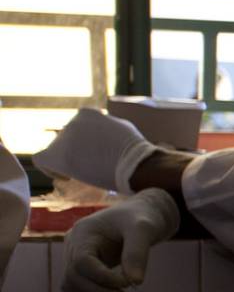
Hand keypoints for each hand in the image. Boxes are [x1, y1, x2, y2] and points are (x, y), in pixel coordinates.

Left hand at [35, 108, 160, 193]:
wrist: (135, 165)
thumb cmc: (134, 149)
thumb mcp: (121, 127)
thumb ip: (105, 126)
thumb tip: (99, 131)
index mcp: (86, 113)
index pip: (76, 127)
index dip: (82, 141)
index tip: (93, 153)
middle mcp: (71, 123)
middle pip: (66, 139)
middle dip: (76, 152)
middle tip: (91, 166)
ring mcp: (62, 138)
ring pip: (56, 151)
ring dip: (68, 162)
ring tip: (85, 173)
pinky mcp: (54, 155)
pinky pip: (41, 160)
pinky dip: (50, 169)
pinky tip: (66, 178)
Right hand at [62, 188, 181, 291]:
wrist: (142, 214)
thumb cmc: (143, 217)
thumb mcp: (145, 229)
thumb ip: (138, 253)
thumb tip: (135, 282)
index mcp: (84, 231)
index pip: (82, 262)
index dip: (103, 278)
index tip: (128, 282)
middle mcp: (73, 243)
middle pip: (72, 276)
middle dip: (98, 291)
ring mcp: (74, 253)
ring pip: (70, 284)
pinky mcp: (81, 264)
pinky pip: (77, 286)